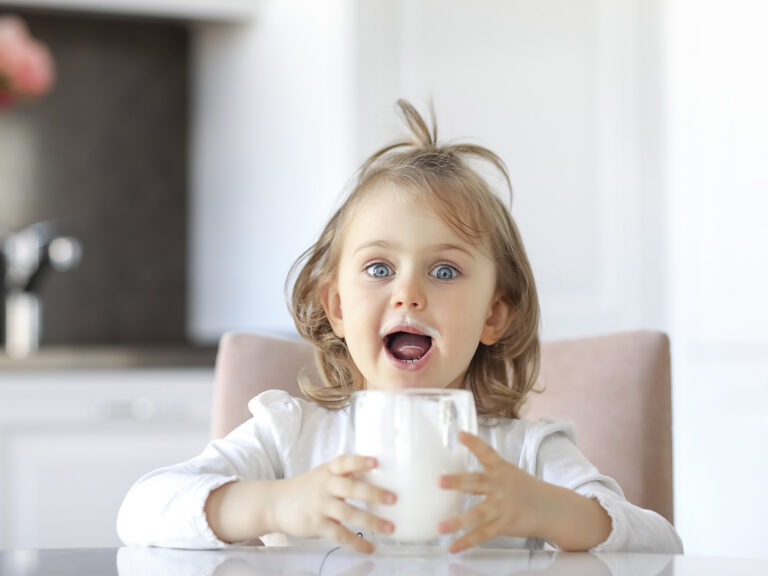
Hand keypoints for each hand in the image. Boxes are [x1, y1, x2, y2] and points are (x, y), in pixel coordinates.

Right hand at [273, 454, 396, 553]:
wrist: (275, 503)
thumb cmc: (308, 488)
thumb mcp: (324, 475)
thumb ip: (346, 475)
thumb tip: (378, 477)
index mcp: (329, 470)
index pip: (345, 462)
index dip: (360, 461)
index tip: (376, 462)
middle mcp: (325, 485)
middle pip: (351, 488)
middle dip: (373, 494)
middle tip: (393, 499)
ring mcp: (320, 505)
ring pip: (349, 513)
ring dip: (371, 521)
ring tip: (390, 528)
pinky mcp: (316, 524)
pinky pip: (339, 534)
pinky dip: (356, 542)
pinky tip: (370, 547)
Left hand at [437, 431, 548, 552]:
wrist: (552, 509)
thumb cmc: (525, 489)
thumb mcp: (508, 474)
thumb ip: (487, 473)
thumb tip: (457, 475)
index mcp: (501, 469)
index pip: (487, 453)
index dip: (474, 443)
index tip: (460, 434)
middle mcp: (500, 486)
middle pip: (477, 482)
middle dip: (458, 482)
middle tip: (439, 481)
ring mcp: (503, 507)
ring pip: (477, 514)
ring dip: (458, 521)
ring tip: (440, 527)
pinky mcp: (504, 525)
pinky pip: (483, 534)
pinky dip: (467, 542)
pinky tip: (453, 547)